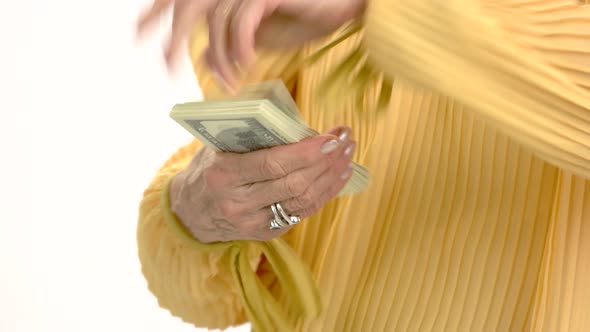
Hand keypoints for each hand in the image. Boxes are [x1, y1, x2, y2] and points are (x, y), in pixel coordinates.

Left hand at [136, 0, 366, 87]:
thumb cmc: (301, 16)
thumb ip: (231, 41)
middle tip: (168, 68)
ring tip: (231, 82)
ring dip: (220, 56)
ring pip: (216, 21)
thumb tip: (206, 60)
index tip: (136, 33)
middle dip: (172, 37)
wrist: (340, 5)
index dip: (154, 11)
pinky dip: (240, 46)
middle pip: (188, 6)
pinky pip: (243, 20)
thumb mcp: (260, 35)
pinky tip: (246, 64)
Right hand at [170, 127, 355, 241]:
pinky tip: (339, 175)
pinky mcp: (266, 233)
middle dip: (326, 161)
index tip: (331, 138)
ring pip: (303, 201)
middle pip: (293, 184)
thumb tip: (290, 114)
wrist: (189, 213)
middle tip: (346, 140)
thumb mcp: (216, 146)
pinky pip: (302, 213)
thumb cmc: (207, 169)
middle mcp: (238, 203)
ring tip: (348, 155)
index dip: (305, 152)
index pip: (271, 164)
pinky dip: (325, 193)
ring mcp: (253, 222)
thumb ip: (247, 133)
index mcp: (223, 175)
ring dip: (331, 177)